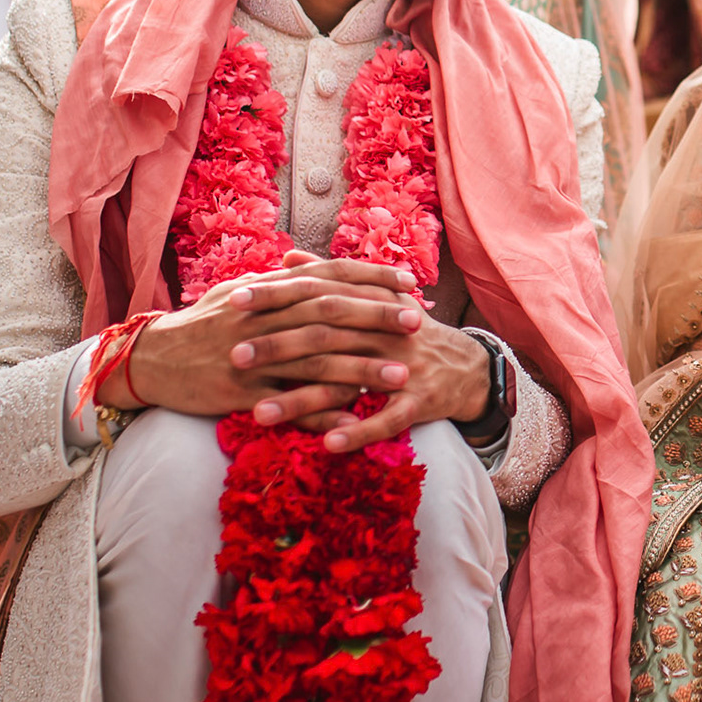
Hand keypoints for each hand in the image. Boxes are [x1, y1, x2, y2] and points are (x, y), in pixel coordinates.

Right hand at [106, 257, 423, 416]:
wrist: (150, 360)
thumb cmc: (201, 324)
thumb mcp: (239, 292)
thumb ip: (278, 281)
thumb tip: (309, 265)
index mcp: (268, 289)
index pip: (329, 275)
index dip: (371, 277)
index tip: (408, 282)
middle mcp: (264, 317)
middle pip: (330, 313)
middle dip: (377, 316)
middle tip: (417, 323)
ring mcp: (254, 356)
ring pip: (316, 360)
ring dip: (363, 368)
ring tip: (402, 375)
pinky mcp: (242, 393)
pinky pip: (290, 405)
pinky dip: (324, 414)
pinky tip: (357, 421)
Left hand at [231, 252, 490, 454]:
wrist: (468, 367)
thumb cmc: (408, 332)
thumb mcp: (377, 298)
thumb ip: (332, 277)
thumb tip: (288, 256)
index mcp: (371, 303)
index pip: (317, 293)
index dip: (276, 296)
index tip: (233, 300)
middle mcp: (385, 331)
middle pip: (326, 335)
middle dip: (277, 345)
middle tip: (234, 356)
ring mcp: (403, 366)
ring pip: (347, 381)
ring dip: (301, 400)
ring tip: (258, 414)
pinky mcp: (419, 401)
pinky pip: (386, 419)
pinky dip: (357, 432)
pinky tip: (326, 445)